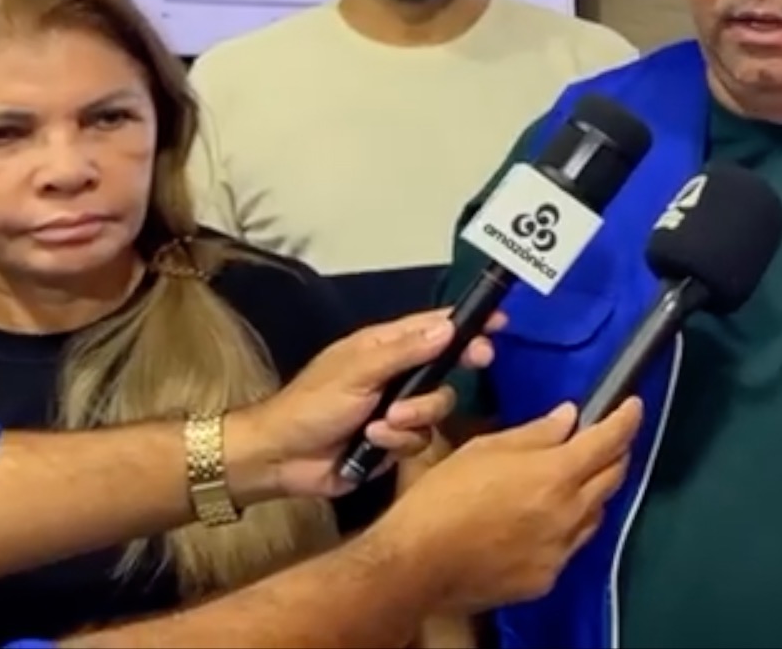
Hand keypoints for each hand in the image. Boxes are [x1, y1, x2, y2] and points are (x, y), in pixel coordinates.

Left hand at [226, 308, 504, 502]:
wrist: (281, 460)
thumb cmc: (310, 405)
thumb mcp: (357, 372)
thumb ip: (404, 352)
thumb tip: (449, 327)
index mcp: (385, 347)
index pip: (434, 326)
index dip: (468, 322)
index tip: (499, 322)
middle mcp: (398, 374)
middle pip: (448, 366)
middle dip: (459, 367)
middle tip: (478, 362)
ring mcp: (398, 409)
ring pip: (438, 406)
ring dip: (416, 415)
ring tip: (385, 422)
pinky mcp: (397, 442)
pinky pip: (421, 438)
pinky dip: (399, 441)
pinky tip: (374, 442)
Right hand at [374, 397, 643, 614]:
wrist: (415, 565)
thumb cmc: (443, 497)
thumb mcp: (484, 450)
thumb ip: (535, 434)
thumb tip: (570, 418)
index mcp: (555, 475)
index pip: (608, 441)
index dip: (626, 419)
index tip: (633, 406)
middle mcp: (568, 513)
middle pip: (612, 478)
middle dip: (615, 454)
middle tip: (607, 440)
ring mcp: (560, 550)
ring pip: (595, 514)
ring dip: (593, 493)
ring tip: (576, 480)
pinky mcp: (546, 578)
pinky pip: (570, 546)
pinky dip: (567, 527)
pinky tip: (546, 521)